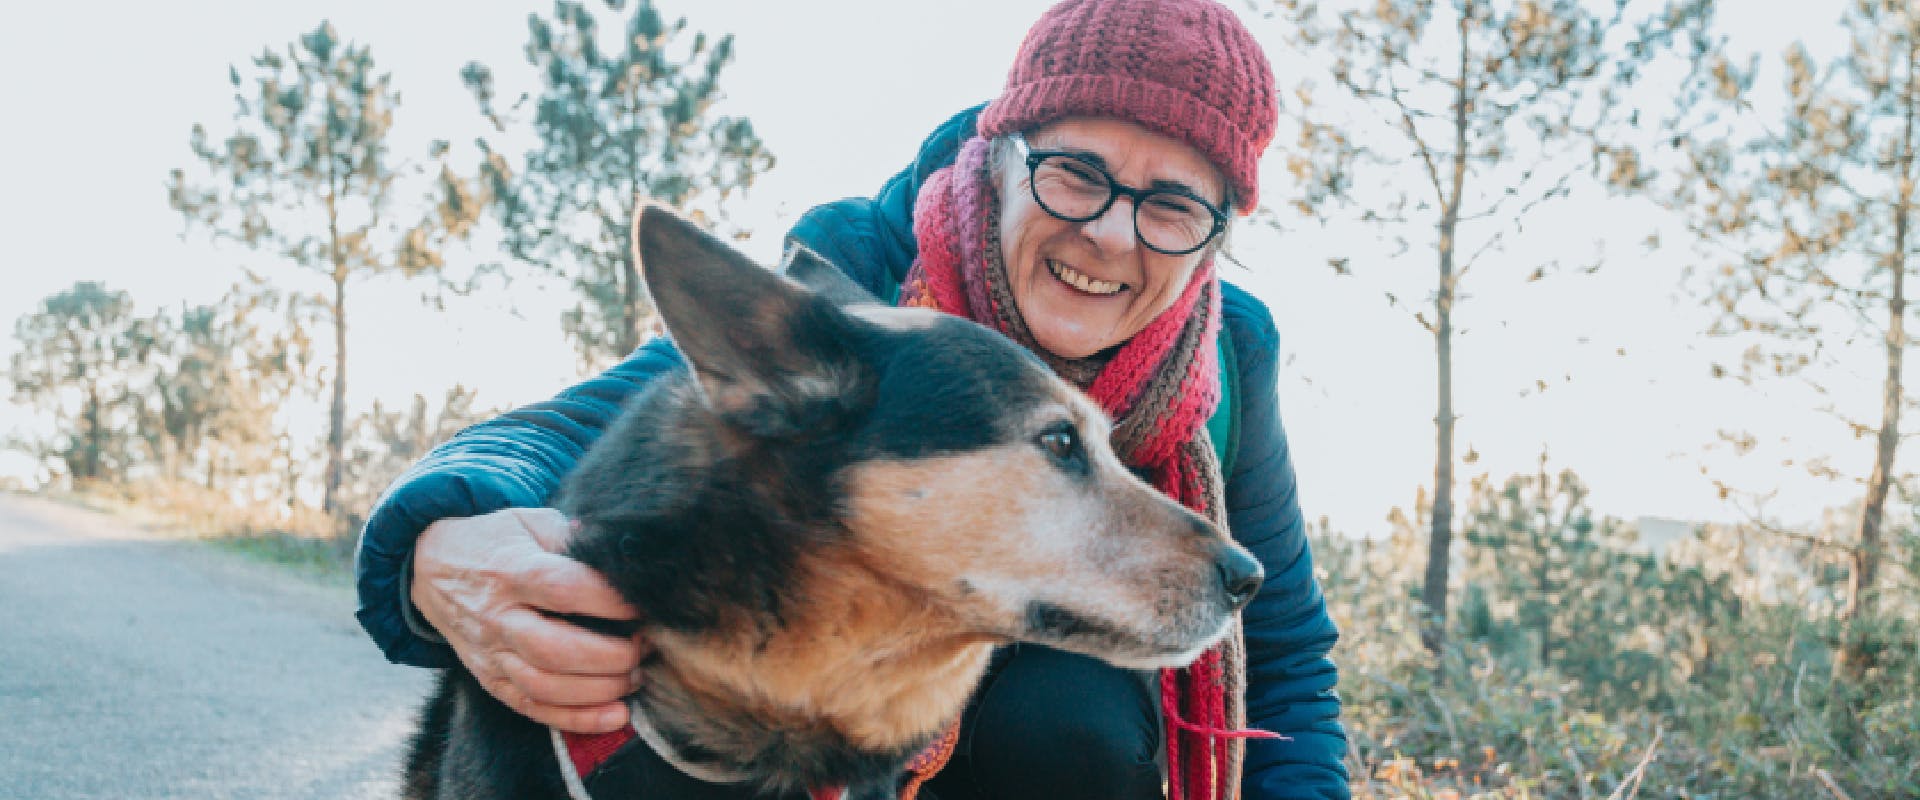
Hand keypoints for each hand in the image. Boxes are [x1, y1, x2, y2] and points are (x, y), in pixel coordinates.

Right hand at [411, 507, 646, 732]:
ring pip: (545, 687)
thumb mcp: (530, 521)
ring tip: (634, 677)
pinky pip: (530, 708)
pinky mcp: (488, 678)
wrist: (430, 566)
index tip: (645, 606)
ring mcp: (490, 653)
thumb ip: (573, 537)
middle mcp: (497, 616)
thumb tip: (620, 554)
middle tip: (646, 646)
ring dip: (600, 690)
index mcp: (510, 570)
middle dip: (612, 656)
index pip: (564, 590)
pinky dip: (575, 720)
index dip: (610, 602)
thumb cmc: (495, 541)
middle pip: (556, 650)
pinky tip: (615, 716)